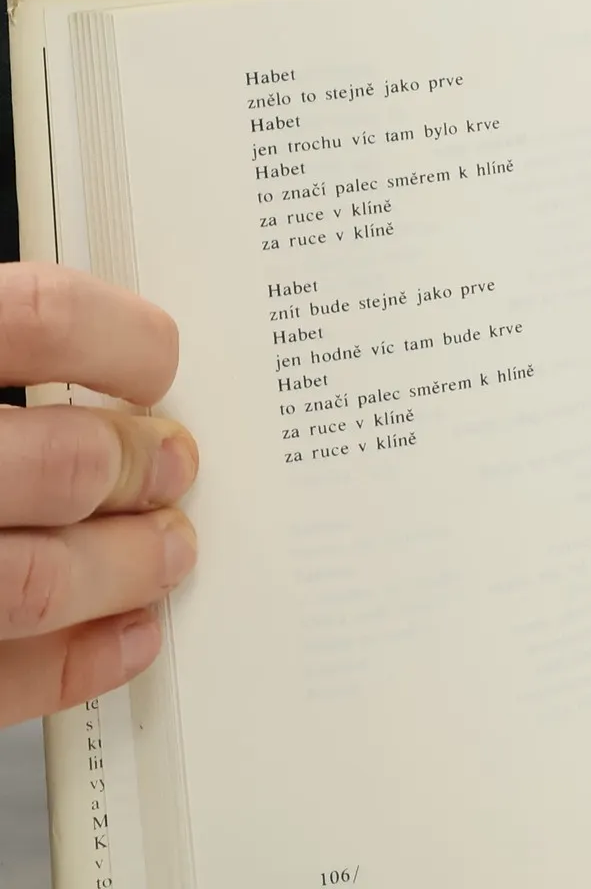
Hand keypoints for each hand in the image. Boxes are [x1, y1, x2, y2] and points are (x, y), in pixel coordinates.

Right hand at [0, 265, 198, 726]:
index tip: (159, 359)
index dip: (118, 337)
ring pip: (32, 581)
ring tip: (169, 549)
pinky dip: (73, 664)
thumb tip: (113, 350)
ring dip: (124, 567)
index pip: (33, 320)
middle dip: (142, 466)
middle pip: (58, 460)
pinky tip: (128, 634)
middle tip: (178, 464)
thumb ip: (1, 348)